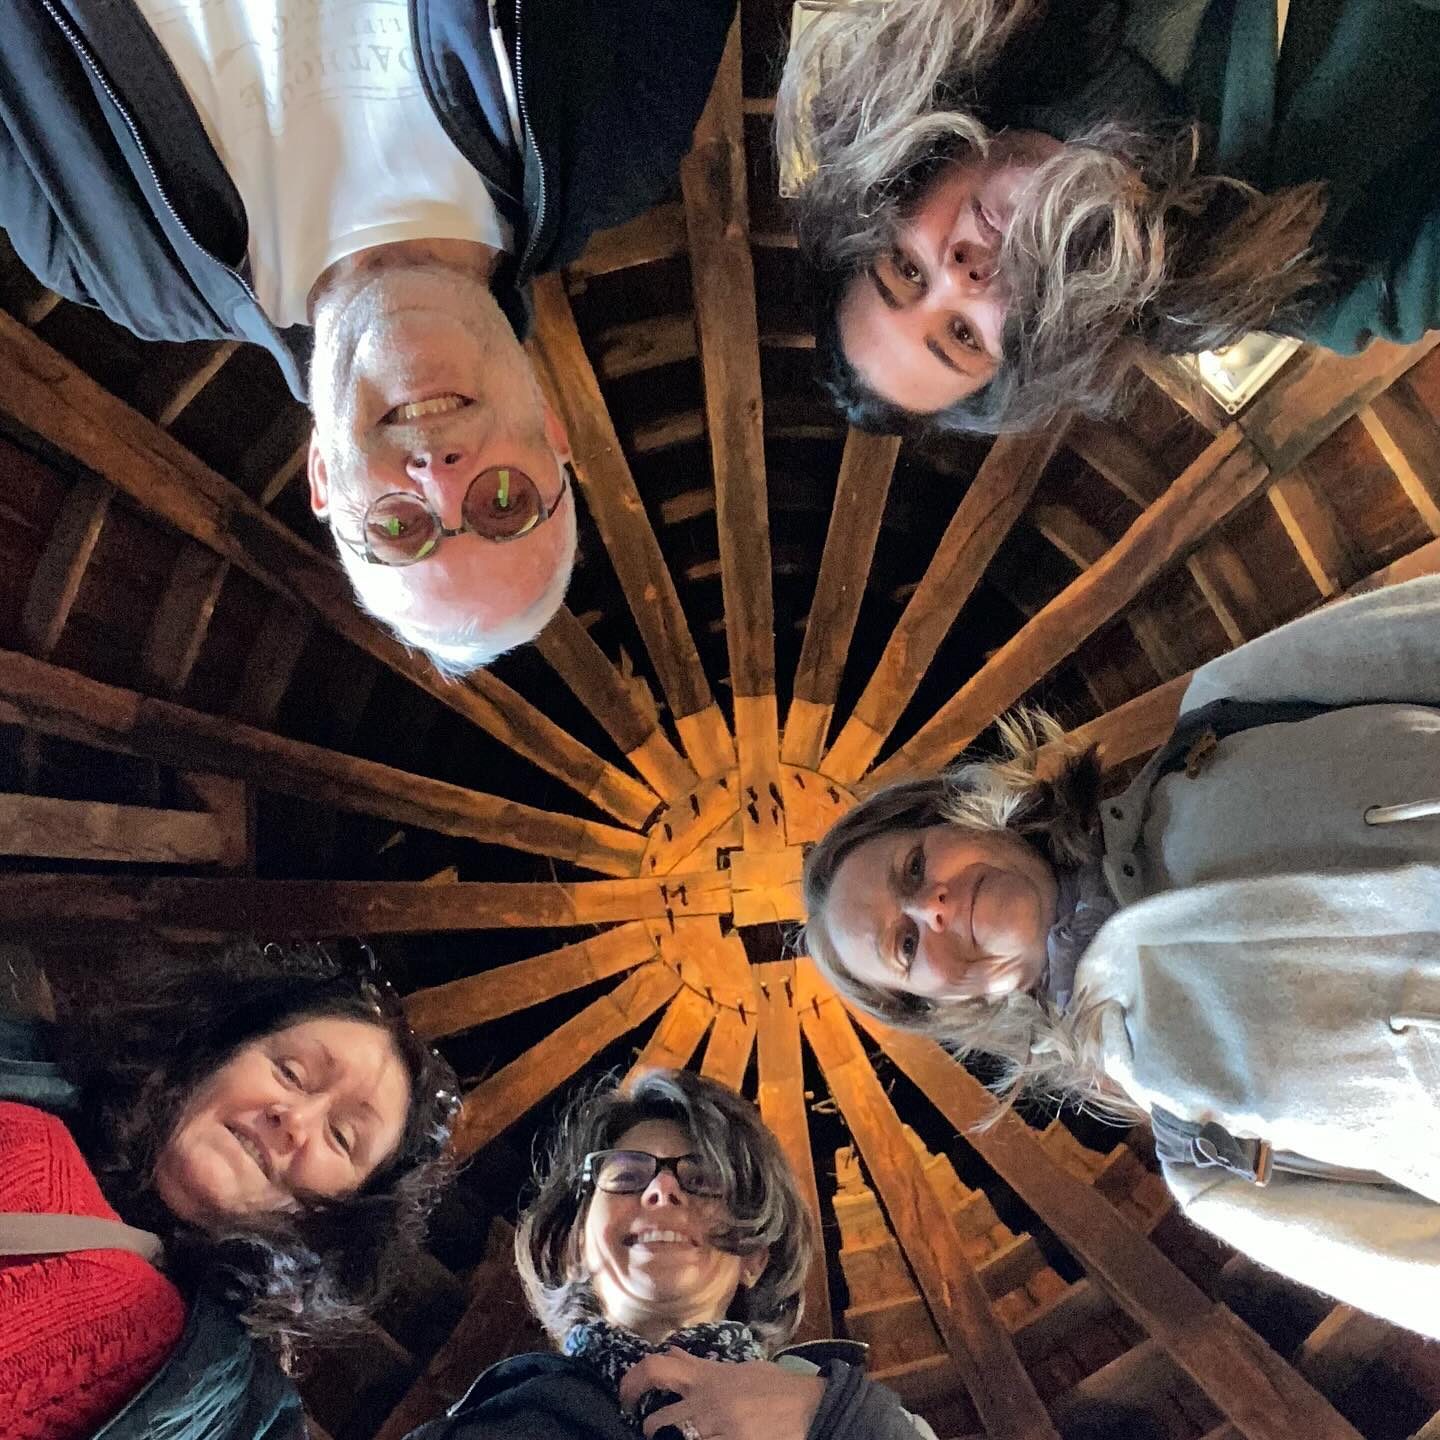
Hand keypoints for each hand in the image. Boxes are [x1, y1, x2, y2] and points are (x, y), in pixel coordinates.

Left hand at [618, 1350, 824, 1439]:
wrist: (814, 1411)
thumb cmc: (778, 1391)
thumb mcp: (739, 1371)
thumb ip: (703, 1366)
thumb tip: (673, 1354)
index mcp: (708, 1377)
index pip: (657, 1368)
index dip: (632, 1382)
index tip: (624, 1397)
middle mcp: (707, 1403)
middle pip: (657, 1423)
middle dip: (653, 1432)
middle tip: (656, 1435)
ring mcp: (718, 1431)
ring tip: (686, 1439)